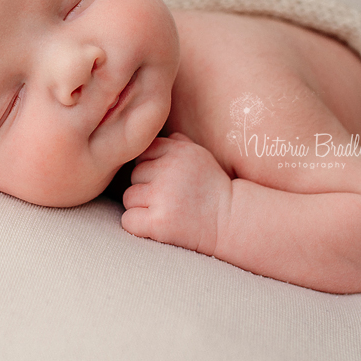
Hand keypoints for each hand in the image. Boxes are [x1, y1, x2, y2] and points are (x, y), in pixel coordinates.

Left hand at [121, 132, 231, 256]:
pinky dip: (137, 226)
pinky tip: (156, 226)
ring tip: (165, 212)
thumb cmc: (213, 189)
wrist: (231, 221)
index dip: (150, 168)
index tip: (165, 180)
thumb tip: (161, 134)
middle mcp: (170, 170)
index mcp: (179, 151)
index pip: (143, 154)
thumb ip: (179, 143)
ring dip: (141, 207)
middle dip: (146, 187)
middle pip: (134, 175)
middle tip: (168, 199)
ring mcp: (163, 196)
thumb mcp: (201, 157)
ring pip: (129, 198)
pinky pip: (128, 220)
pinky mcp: (159, 222)